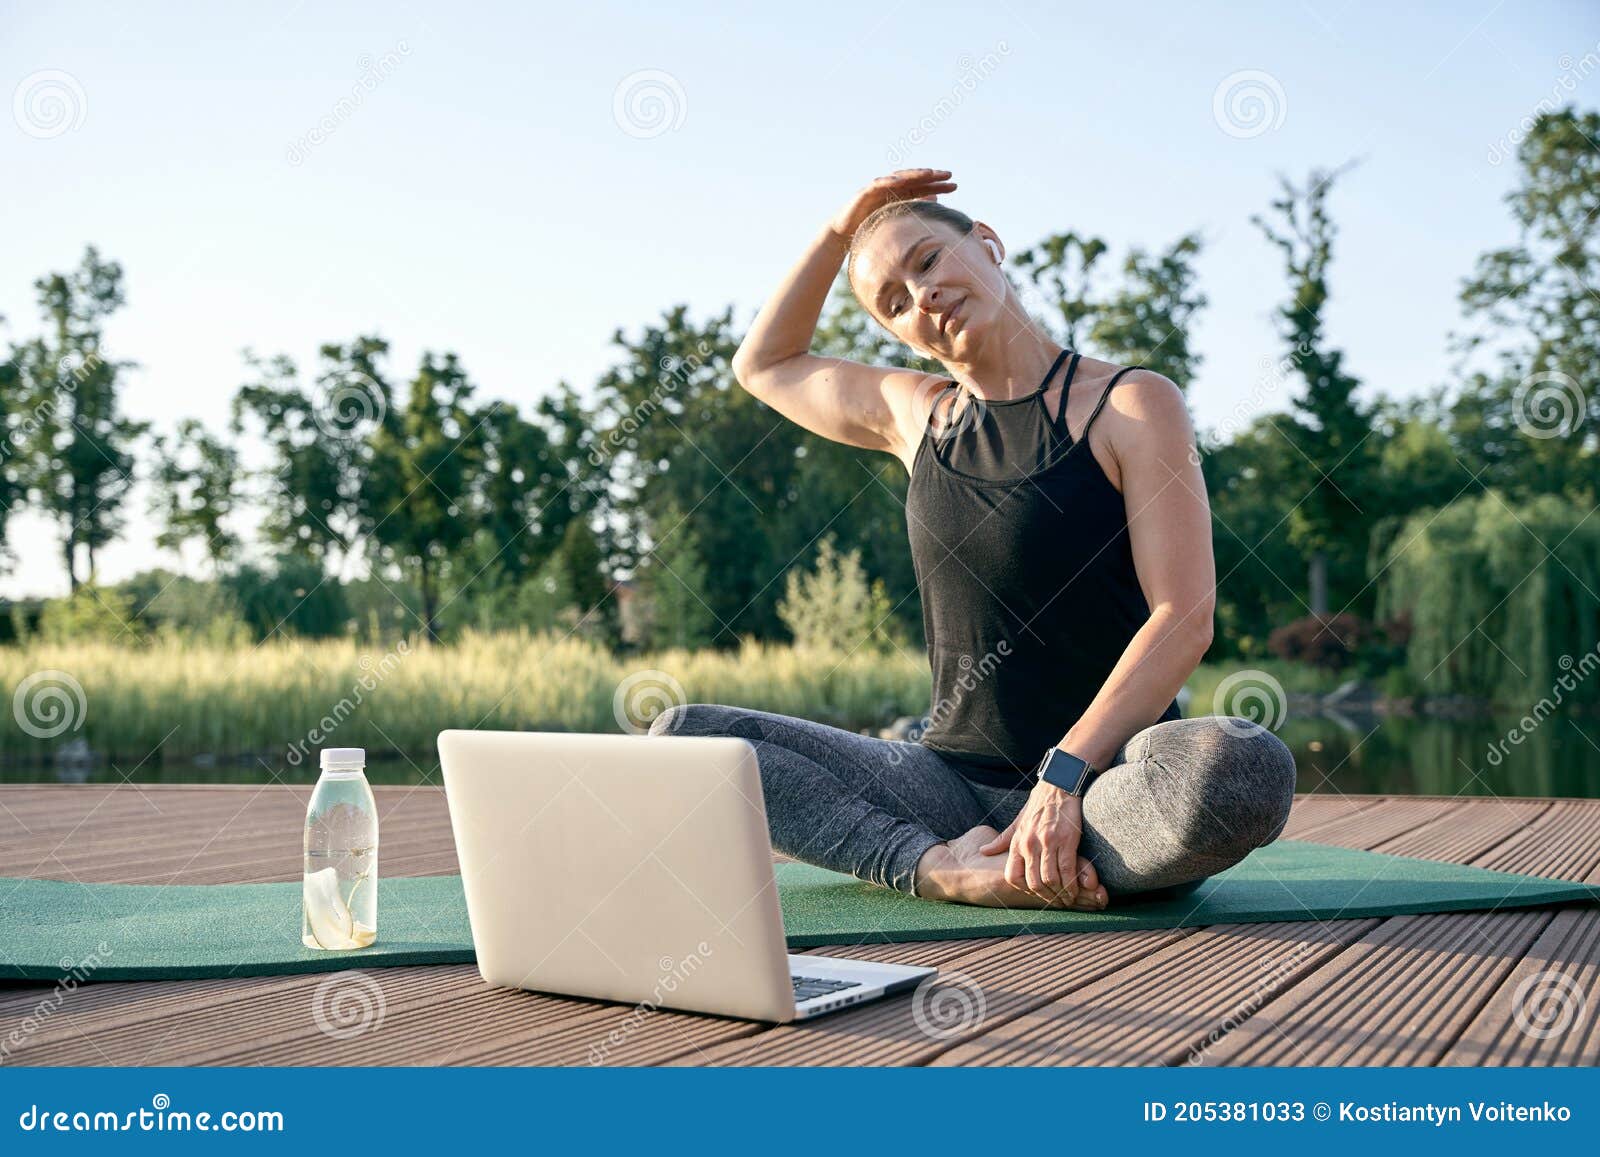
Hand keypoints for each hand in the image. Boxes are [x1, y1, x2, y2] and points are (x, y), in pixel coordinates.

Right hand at [829, 169, 956, 240]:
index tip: (955, 186)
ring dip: (914, 174)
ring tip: (929, 173)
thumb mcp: (896, 220)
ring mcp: (878, 188)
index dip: (938, 185)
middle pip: (914, 180)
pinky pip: (878, 184)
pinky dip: (888, 181)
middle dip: (931, 176)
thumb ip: (913, 208)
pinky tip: (899, 180)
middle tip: (949, 175)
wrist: (844, 232)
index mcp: (900, 195)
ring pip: (899, 178)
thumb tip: (935, 201)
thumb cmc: (870, 226)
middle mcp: (891, 188)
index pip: (923, 187)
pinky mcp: (864, 192)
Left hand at [979, 784, 1098, 904]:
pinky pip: (1067, 869)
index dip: (1024, 890)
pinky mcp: (1067, 840)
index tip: (1035, 894)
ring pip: (1050, 879)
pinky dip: (1071, 884)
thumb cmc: (1038, 805)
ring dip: (1060, 893)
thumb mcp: (1018, 822)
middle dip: (1045, 897)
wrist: (1059, 785)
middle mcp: (1030, 844)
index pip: (1012, 876)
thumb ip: (1003, 840)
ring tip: (1067, 899)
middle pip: (1033, 882)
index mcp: (1017, 842)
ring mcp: (1048, 842)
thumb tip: (983, 850)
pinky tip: (1075, 889)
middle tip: (1056, 903)